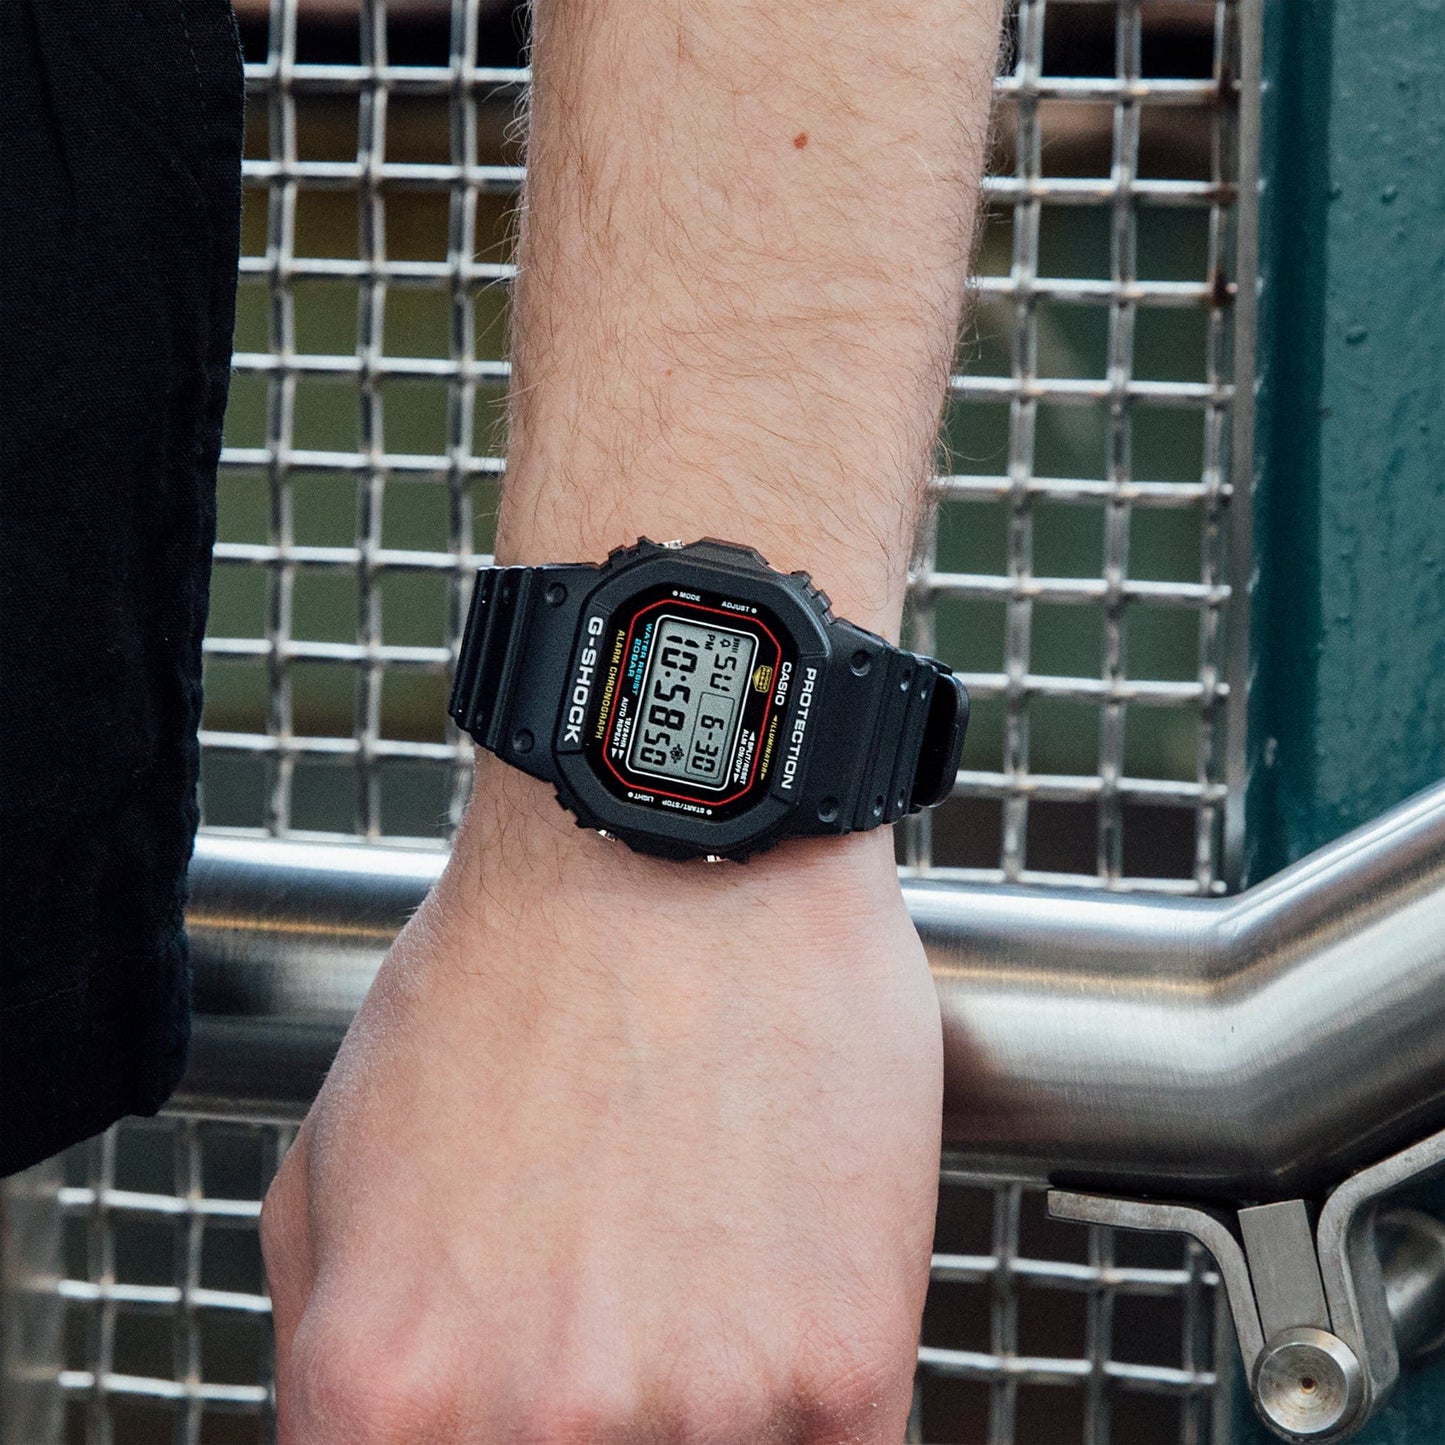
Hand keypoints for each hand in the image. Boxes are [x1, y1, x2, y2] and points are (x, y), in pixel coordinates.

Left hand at [261, 761, 940, 1442]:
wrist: (674, 848)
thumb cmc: (516, 969)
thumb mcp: (338, 1151)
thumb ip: (332, 1337)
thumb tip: (395, 1433)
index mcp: (388, 1395)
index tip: (529, 1408)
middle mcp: (532, 1428)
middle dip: (597, 1420)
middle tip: (618, 1306)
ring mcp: (696, 1413)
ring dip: (708, 1402)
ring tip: (701, 1265)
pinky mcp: (841, 1367)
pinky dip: (807, 1387)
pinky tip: (778, 1271)